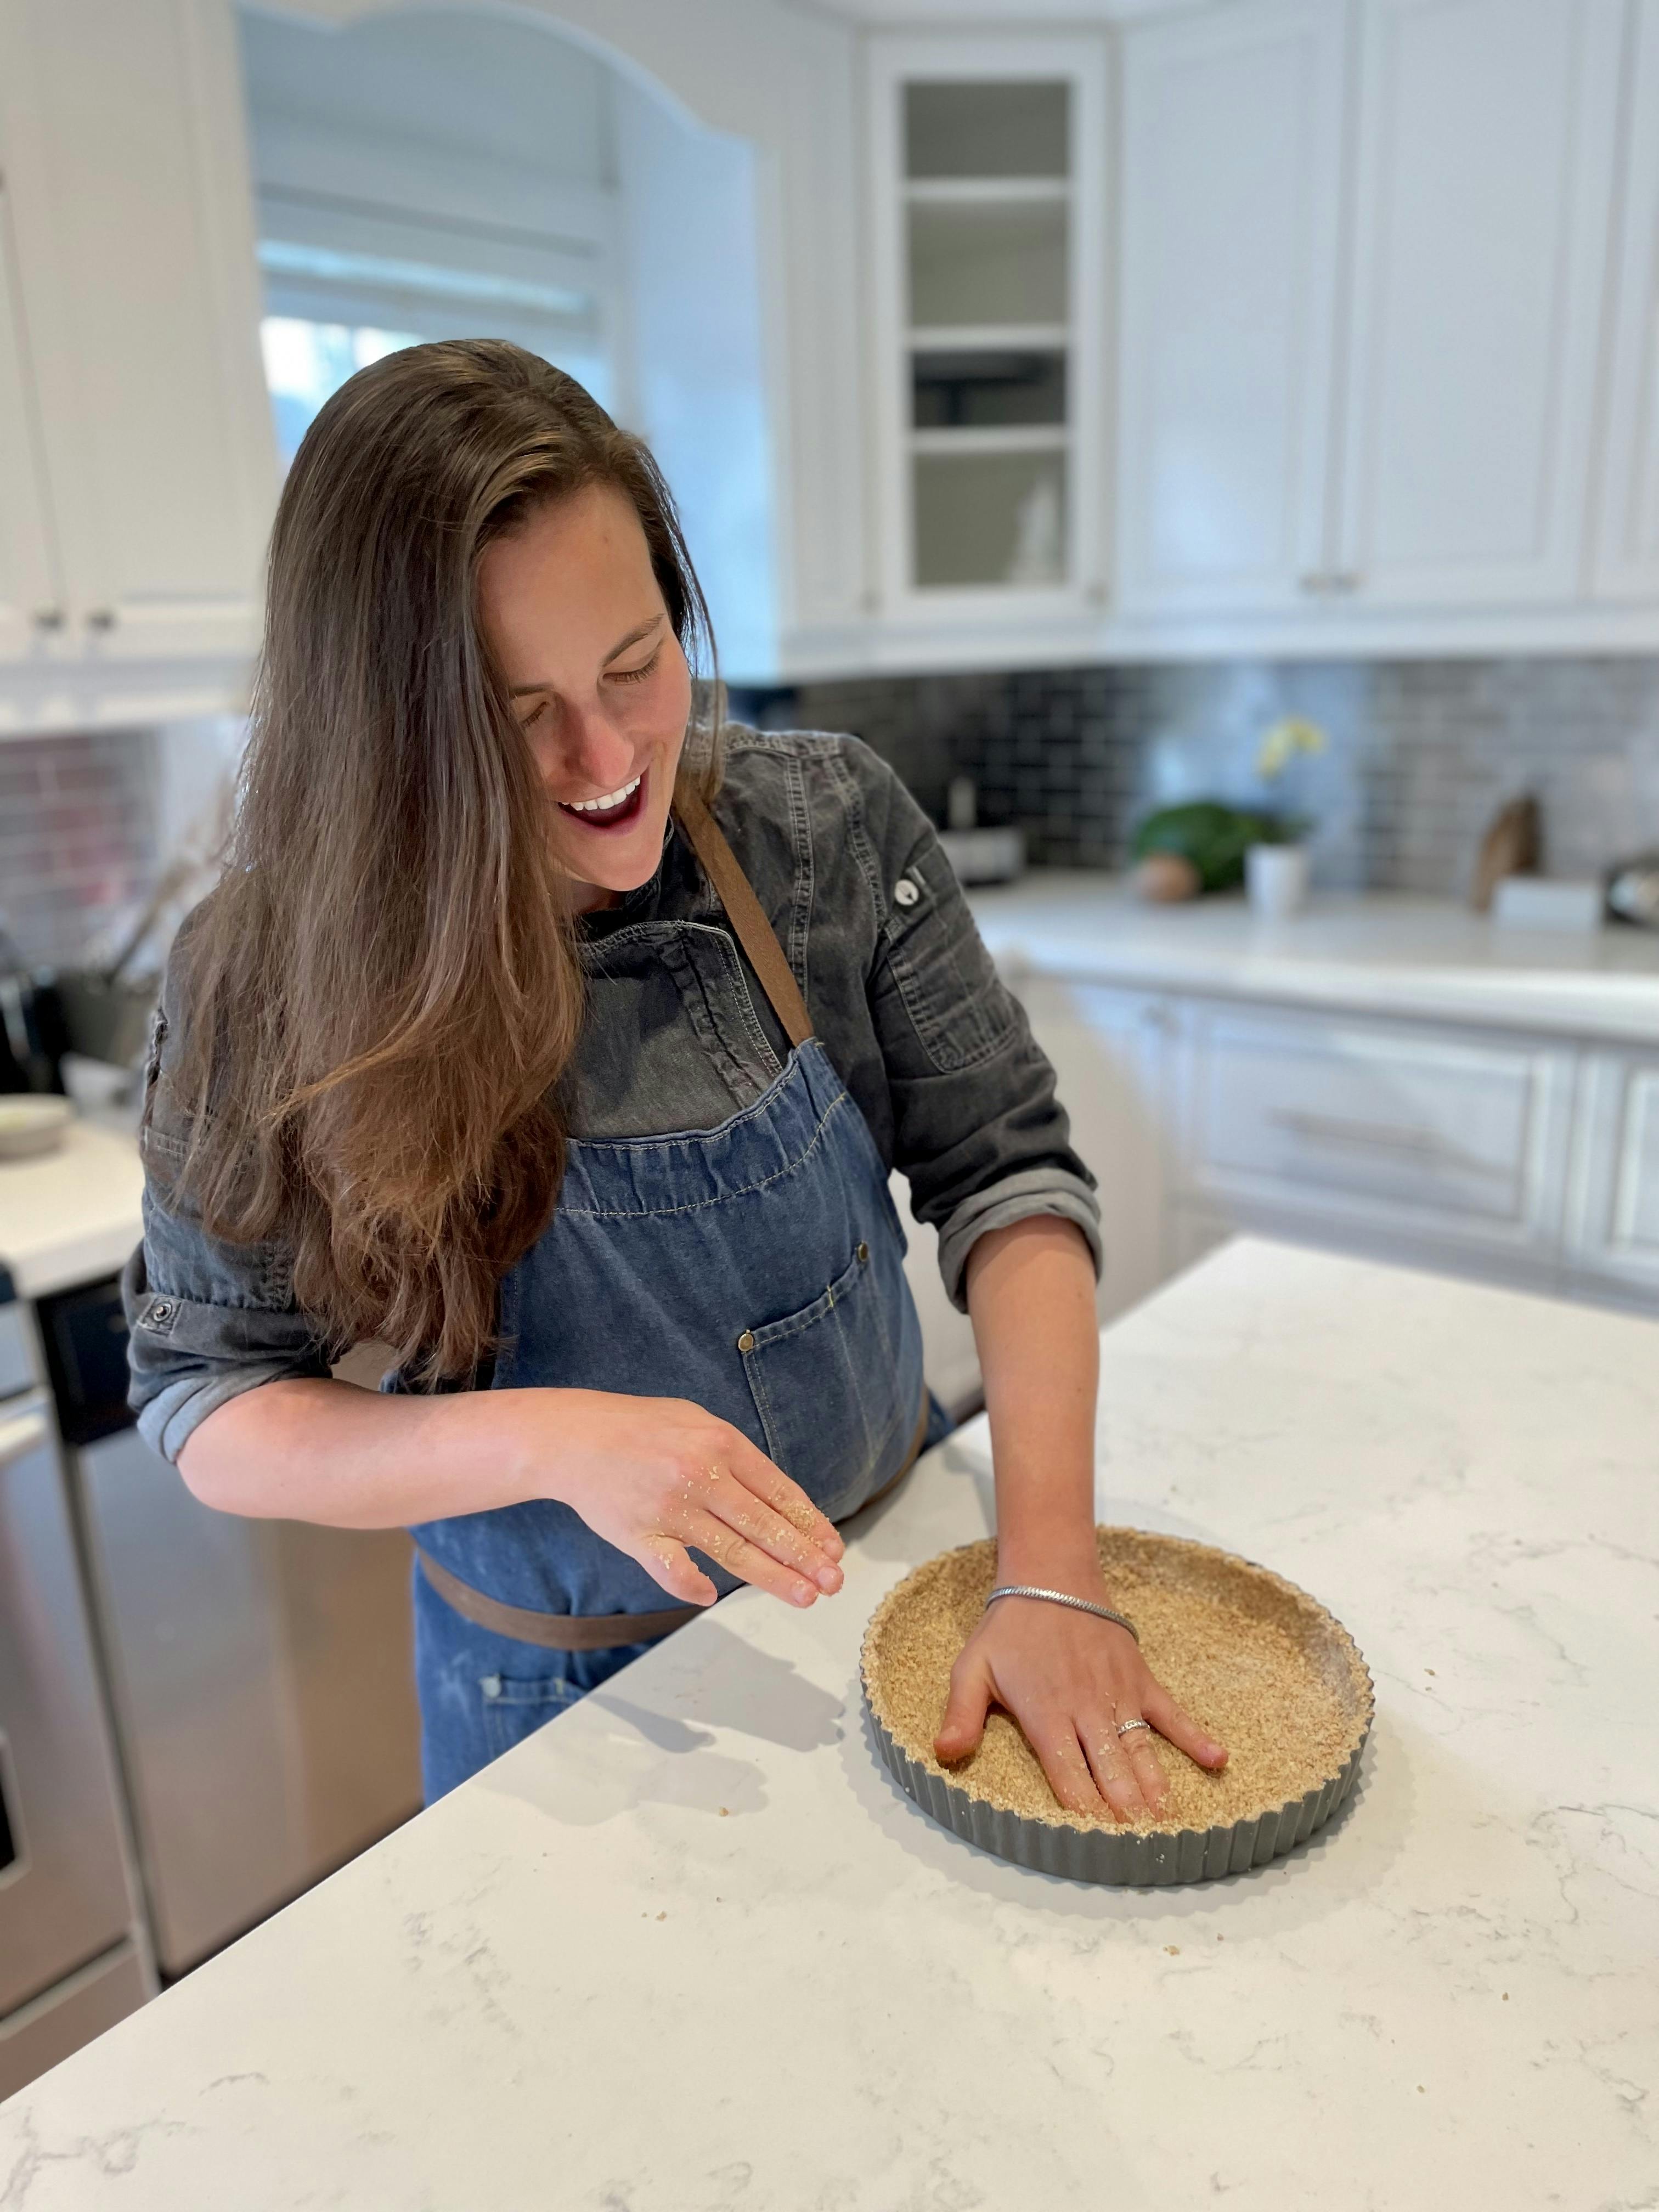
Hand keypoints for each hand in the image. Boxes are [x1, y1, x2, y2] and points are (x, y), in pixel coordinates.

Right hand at [524, 1388, 844, 1609]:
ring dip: (773, 1577)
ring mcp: (669, 1508)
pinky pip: (672, 1569)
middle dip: (805, 1556)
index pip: (779, 1491)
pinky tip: (710, 1596)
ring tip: (805, 1595)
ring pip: (732, 1551)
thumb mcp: (695, 1421)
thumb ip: (735, 1458)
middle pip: (764, 1525)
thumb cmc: (639, 1427)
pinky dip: (692, 1585)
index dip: (810, 1523)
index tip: (833, 1547)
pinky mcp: (638, 1534)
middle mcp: (700, 1475)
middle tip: (833, 1581)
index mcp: (720, 1443)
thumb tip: (776, 1499)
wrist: (570, 1436)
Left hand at [934, 1584, 1227, 1821]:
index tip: (1098, 1848)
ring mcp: (1118, 1694)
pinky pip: (1172, 1713)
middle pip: (1110, 1773)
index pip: (1069, 1777)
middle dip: (1125, 1814)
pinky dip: (1196, 1737)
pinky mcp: (1140, 1679)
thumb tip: (944, 1755)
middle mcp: (1086, 1709)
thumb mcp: (971, 1668)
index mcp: (1046, 1714)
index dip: (1085, 1814)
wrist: (1051, 1576)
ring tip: (1170, 1827)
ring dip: (1156, 1790)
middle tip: (1143, 1851)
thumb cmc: (1008, 1629)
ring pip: (1141, 1752)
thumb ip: (960, 1714)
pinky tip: (1219, 1760)